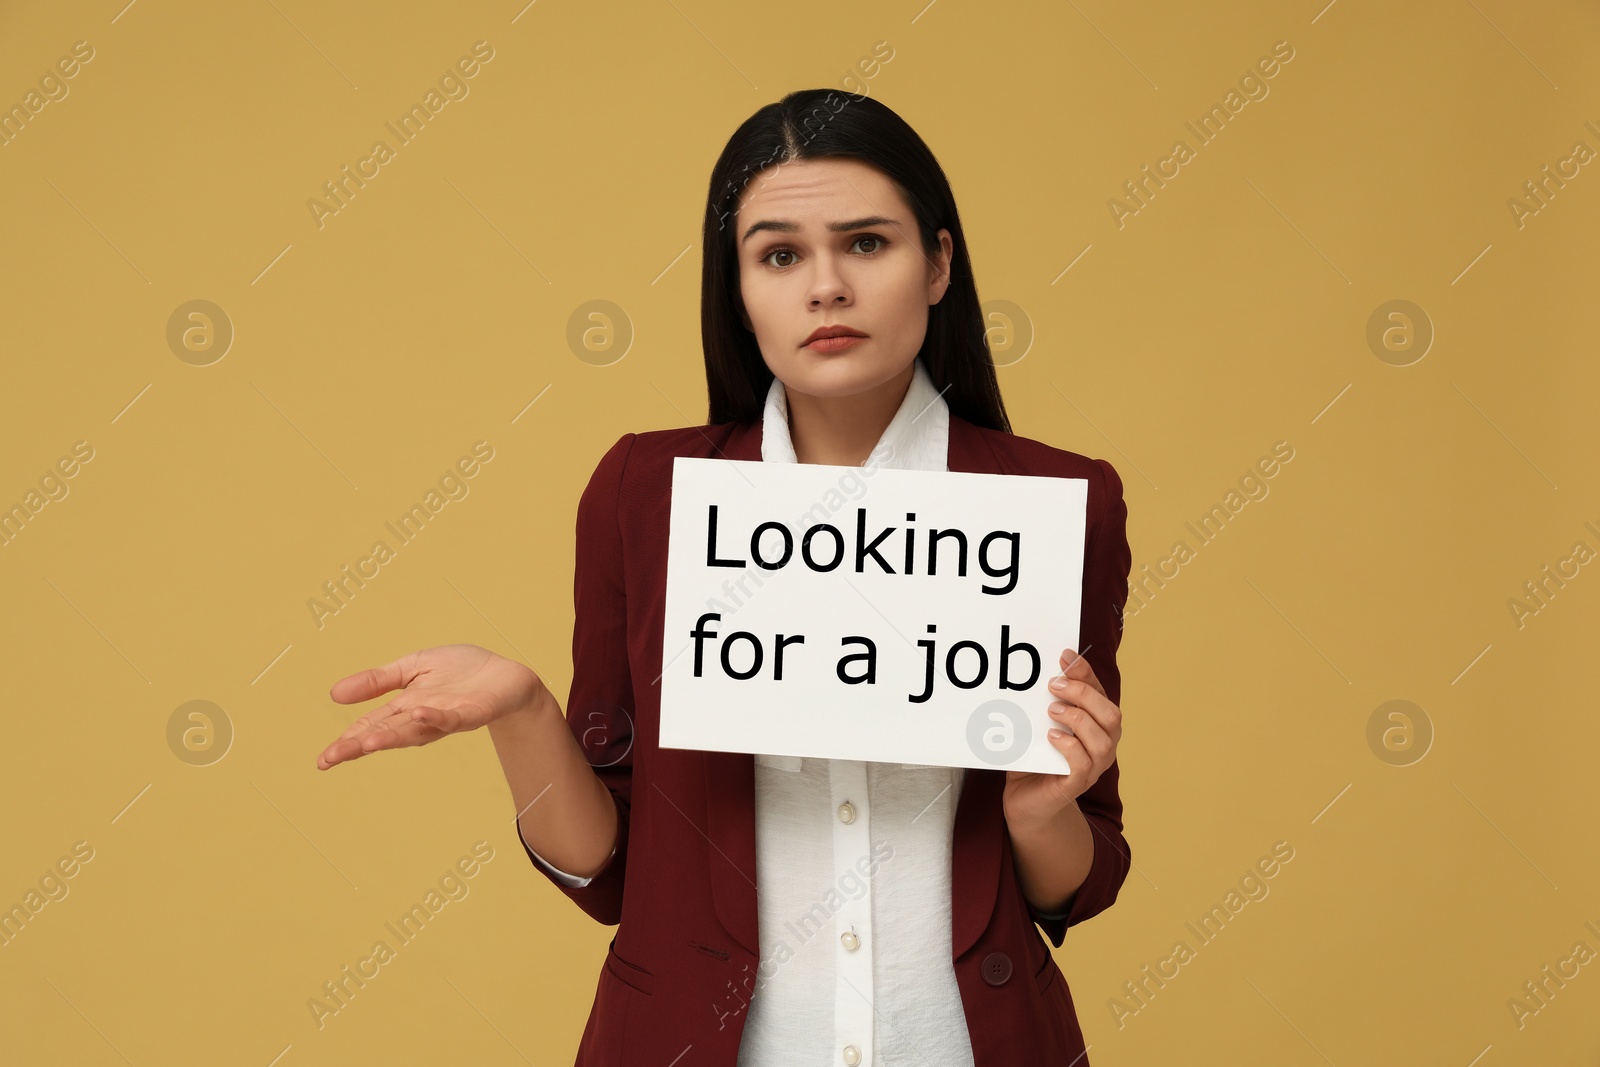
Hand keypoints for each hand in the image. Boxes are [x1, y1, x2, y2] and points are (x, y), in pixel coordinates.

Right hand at [316, 644, 544, 769]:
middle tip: (331, 759)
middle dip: (358, 745)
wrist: (505, 674)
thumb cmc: (459, 672)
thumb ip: (377, 681)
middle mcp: (421, 718)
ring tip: (366, 743)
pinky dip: (435, 717)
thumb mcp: (411, 667)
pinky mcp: (470, 714)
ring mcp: (445, 718)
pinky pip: (451, 718)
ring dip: (391, 736)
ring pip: (414, 731)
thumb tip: (333, 694)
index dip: (347, 742)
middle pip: (385, 733)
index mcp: (404, 708)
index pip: (370, 726)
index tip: (323, 760)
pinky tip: (418, 713)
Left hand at [1002, 646, 1120, 827]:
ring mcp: (1093, 768)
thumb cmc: (1035, 756)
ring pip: (1103, 741)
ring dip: (1078, 719)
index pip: (1101, 694)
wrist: (1024, 799)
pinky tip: (1052, 736)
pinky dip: (1070, 746)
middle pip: (1112, 715)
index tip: (1065, 655)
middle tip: (1054, 684)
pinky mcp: (1076, 785)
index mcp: (1097, 726)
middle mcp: (1102, 745)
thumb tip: (1038, 672)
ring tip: (1052, 710)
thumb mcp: (1040, 724)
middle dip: (1084, 694)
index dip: (1086, 673)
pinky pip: (1084, 765)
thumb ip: (1045, 702)